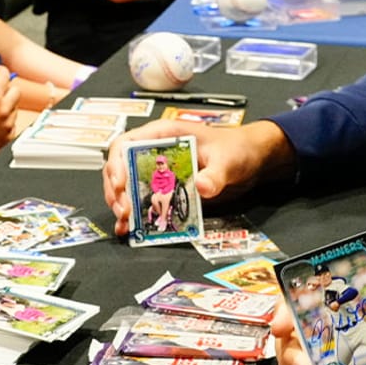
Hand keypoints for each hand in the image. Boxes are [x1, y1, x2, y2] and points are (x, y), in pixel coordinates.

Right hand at [0, 72, 20, 161]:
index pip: (5, 77)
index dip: (3, 72)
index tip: (1, 71)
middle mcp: (3, 109)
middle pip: (16, 92)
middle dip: (8, 90)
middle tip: (0, 92)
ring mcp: (8, 123)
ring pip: (15, 108)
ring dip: (7, 107)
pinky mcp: (9, 135)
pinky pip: (13, 123)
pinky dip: (6, 122)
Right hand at [102, 119, 291, 234]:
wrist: (249, 161)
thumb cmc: (236, 149)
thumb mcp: (227, 159)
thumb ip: (215, 174)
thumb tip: (202, 187)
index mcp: (164, 135)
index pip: (126, 144)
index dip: (116, 163)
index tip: (119, 184)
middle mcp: (154, 152)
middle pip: (120, 168)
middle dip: (116, 190)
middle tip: (124, 211)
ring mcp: (157, 172)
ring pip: (126, 187)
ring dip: (122, 204)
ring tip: (125, 223)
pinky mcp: (165, 190)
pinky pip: (141, 201)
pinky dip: (134, 215)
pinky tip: (129, 229)